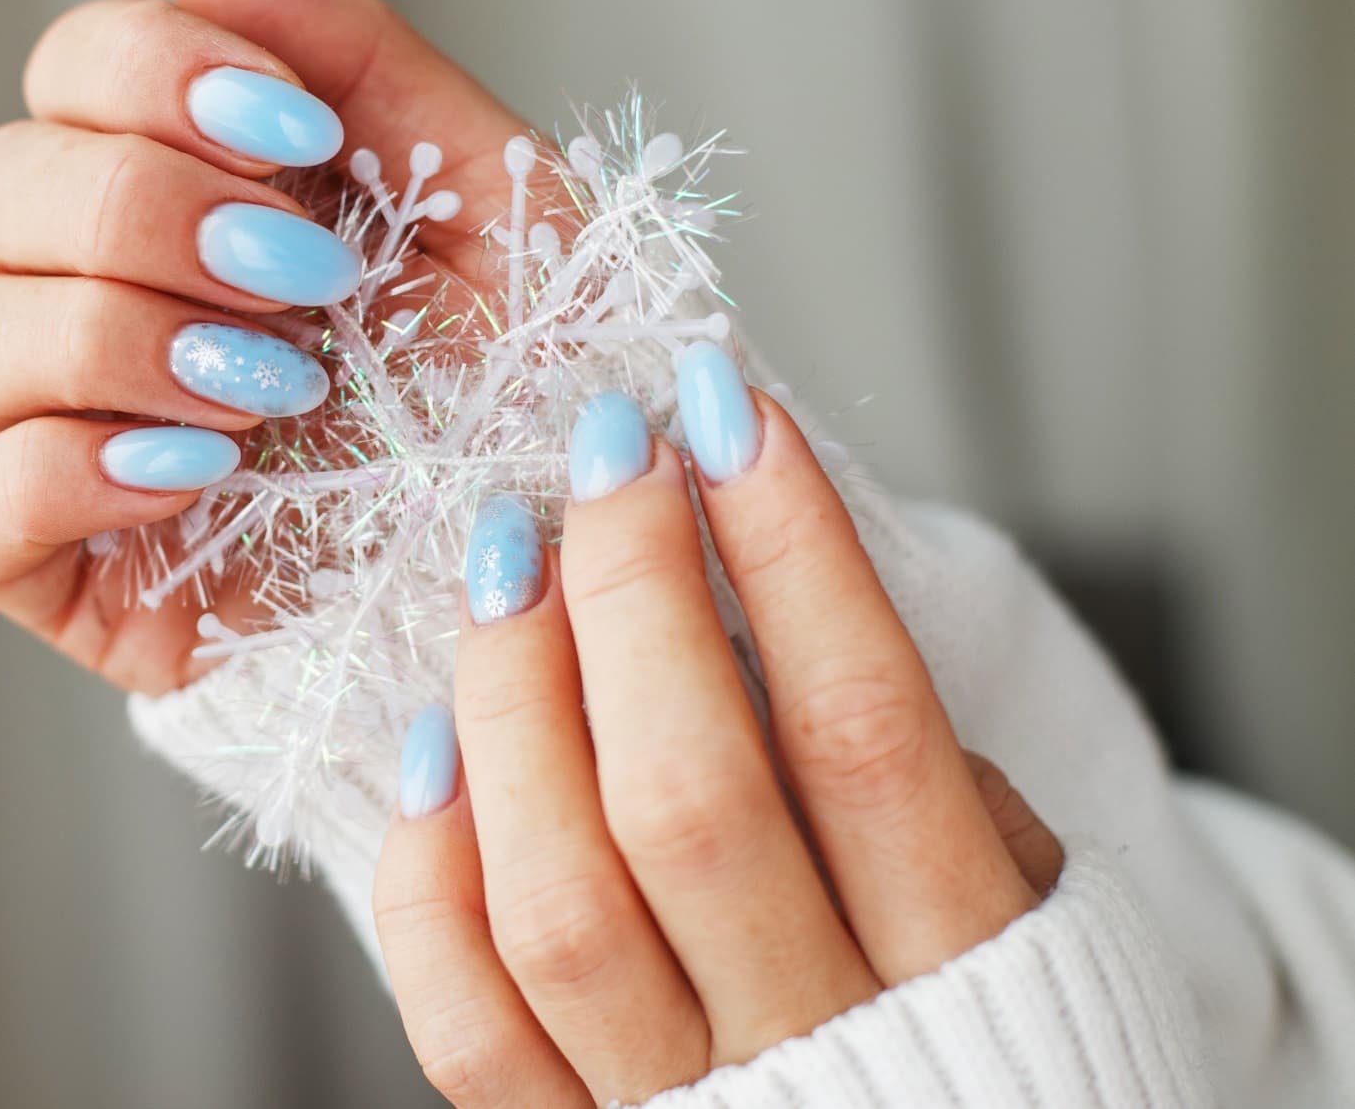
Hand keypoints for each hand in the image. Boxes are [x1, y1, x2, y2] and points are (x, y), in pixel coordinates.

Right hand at [0, 0, 530, 691]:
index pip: (72, 70)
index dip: (155, 76)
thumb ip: (351, 51)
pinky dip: (65, 474)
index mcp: (193, 185)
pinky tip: (197, 474)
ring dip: (115, 342)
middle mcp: (106, 292)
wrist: (549, 564)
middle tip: (299, 280)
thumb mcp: (489, 193)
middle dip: (145, 214)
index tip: (293, 134)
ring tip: (272, 392)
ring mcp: (68, 430)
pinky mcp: (61, 566)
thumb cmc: (521, 379)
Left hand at [373, 379, 1063, 1106]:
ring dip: (514, 702)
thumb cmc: (984, 1022)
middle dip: (632, 591)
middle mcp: (815, 1047)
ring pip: (559, 902)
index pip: (863, 727)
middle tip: (607, 455)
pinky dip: (433, 875)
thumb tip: (760, 587)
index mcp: (965, 965)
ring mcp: (684, 1104)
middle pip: (690, 797)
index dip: (790, 550)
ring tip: (508, 561)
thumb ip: (911, 770)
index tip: (727, 414)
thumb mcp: (1021, 893)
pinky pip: (467, 1020)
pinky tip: (440, 747)